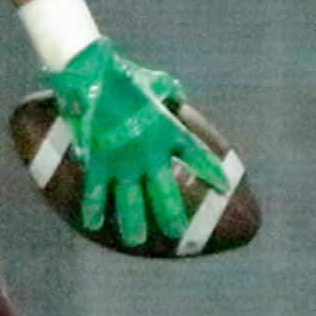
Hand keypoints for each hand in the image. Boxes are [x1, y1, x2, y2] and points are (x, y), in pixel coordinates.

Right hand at [44, 38, 230, 247]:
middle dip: (171, 215)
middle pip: (165, 192)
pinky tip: (94, 223)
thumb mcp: (151, 81)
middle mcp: (149, 152)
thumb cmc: (121, 75)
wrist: (91, 75)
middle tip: (177, 232)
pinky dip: (94, 206)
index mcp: (167, 131)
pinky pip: (97, 189)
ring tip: (136, 240)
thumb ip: (166, 90)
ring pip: (131, 200)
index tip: (224, 188)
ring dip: (133, 222)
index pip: (197, 157)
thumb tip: (175, 94)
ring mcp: (123, 160)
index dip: (211, 173)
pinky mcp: (98, 160)